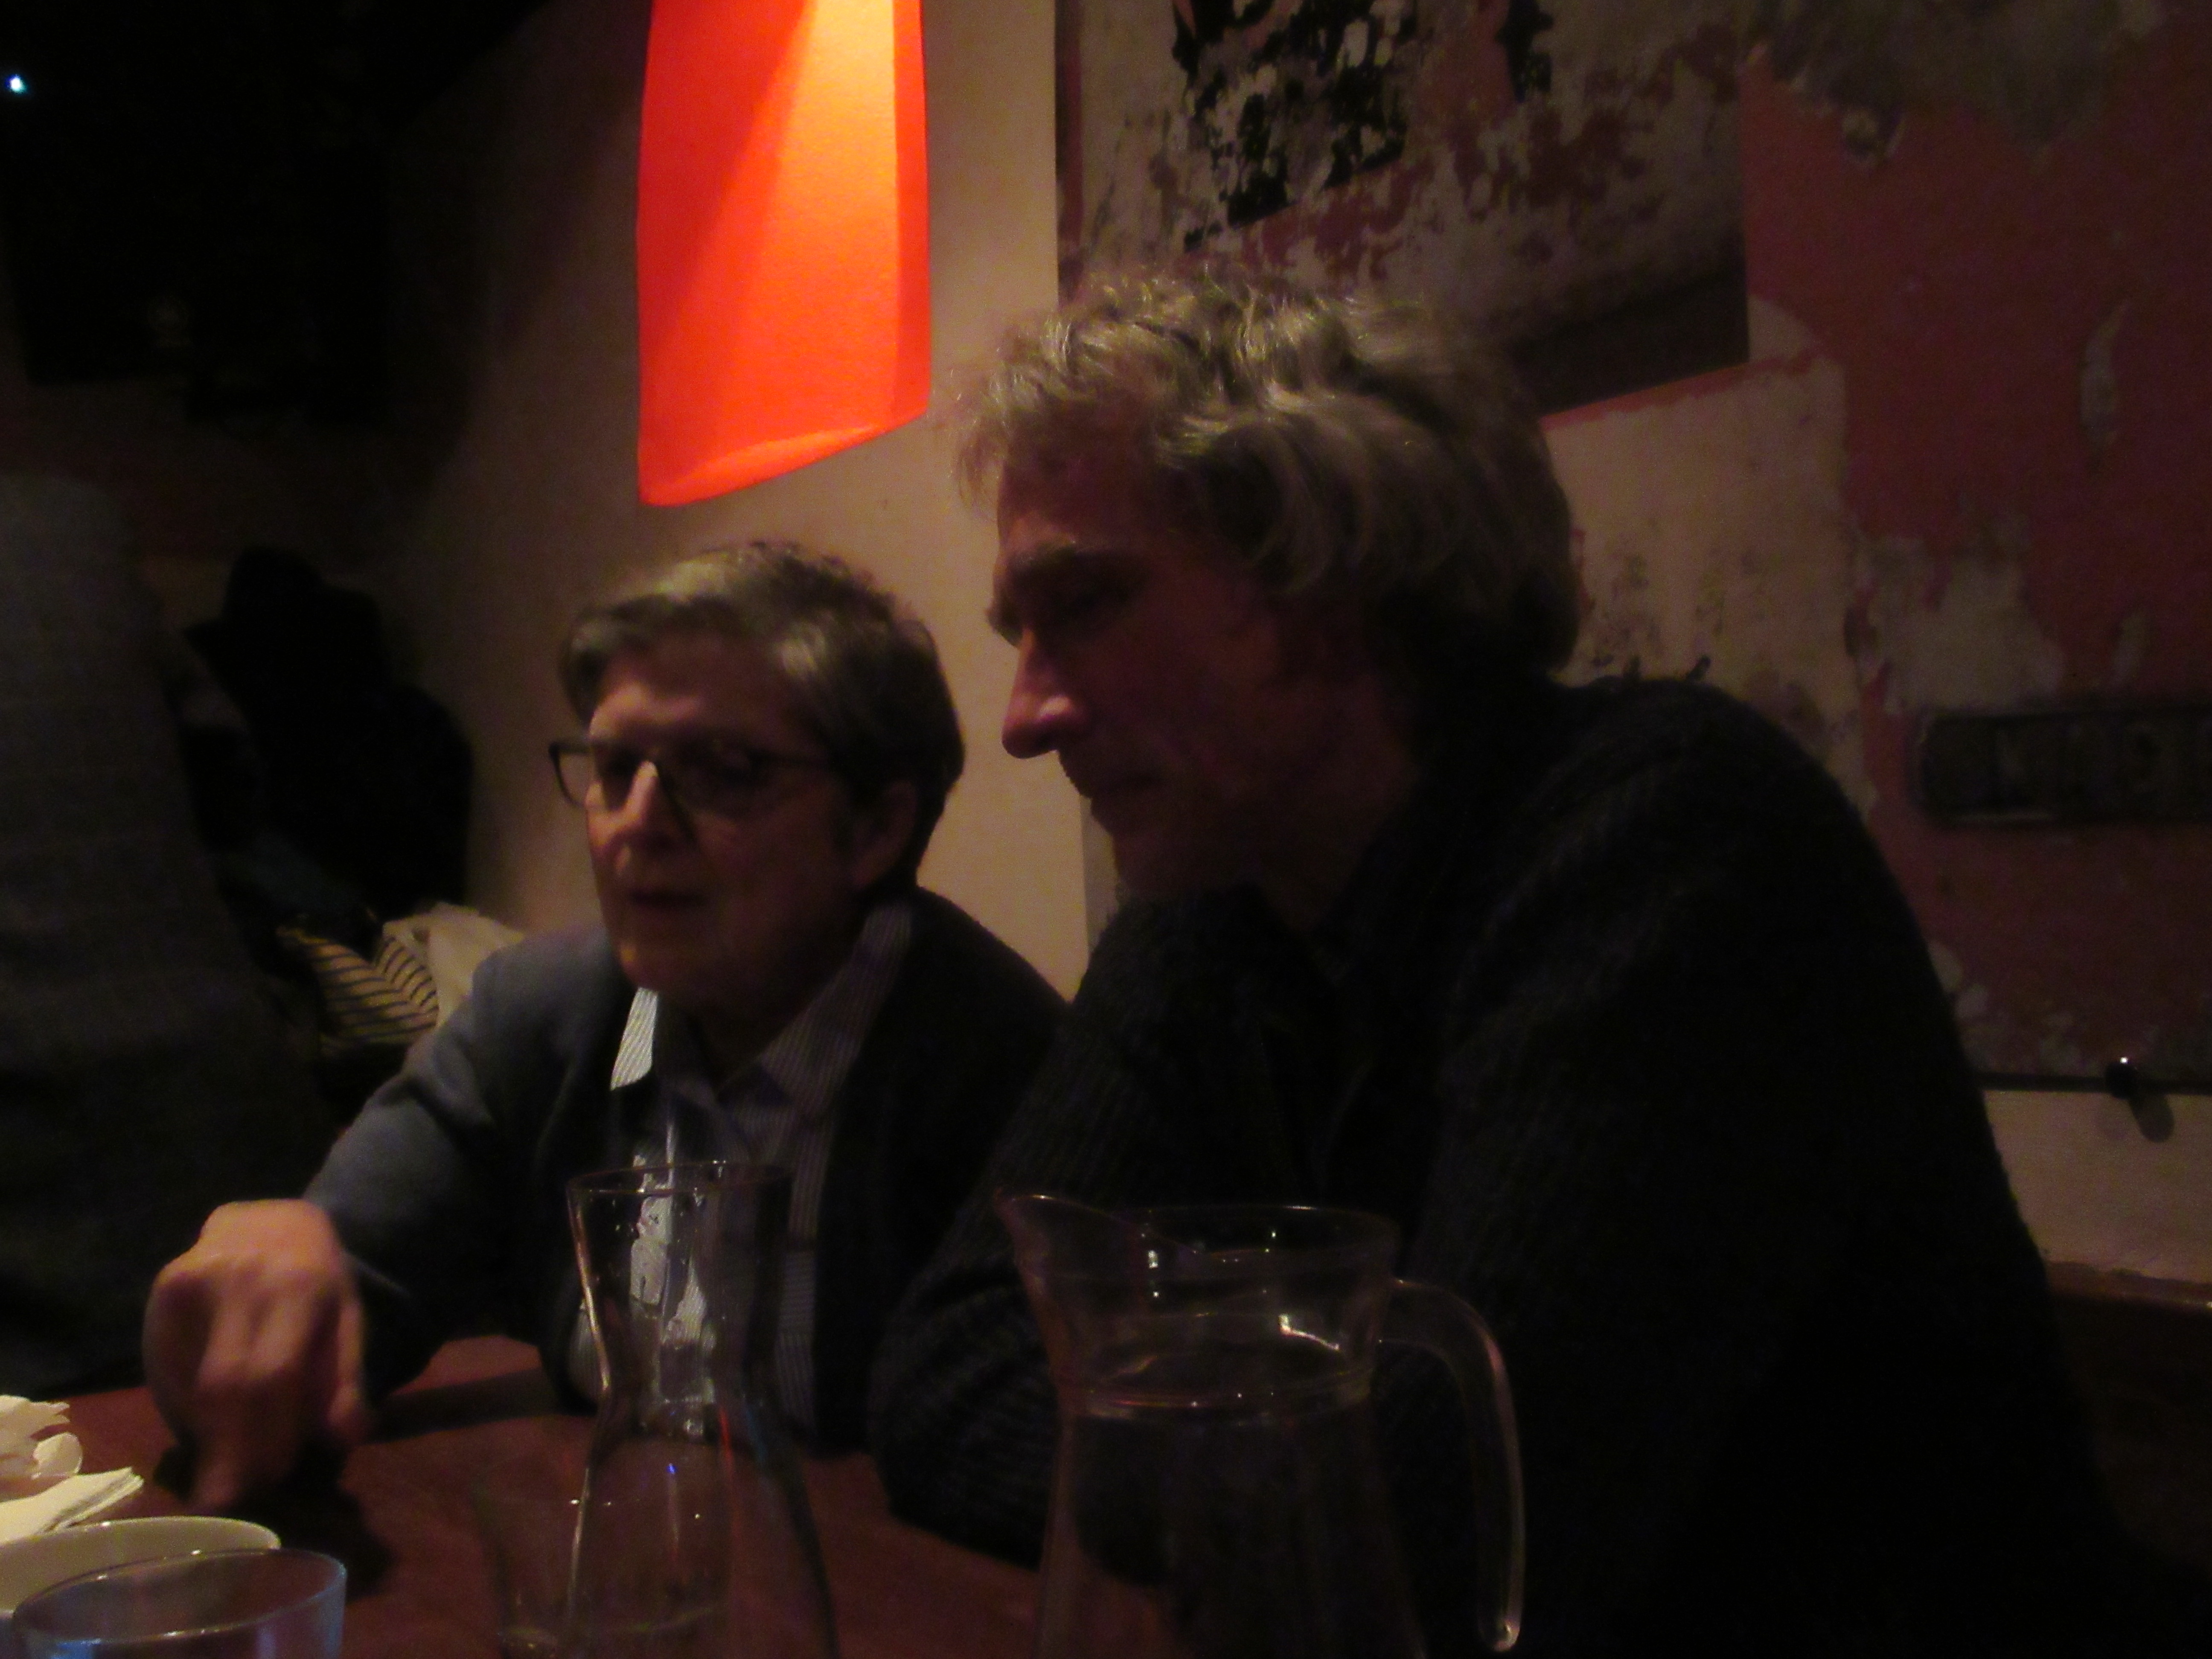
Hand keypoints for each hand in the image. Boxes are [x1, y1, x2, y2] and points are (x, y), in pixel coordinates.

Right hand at [143, 1200, 373, 1506]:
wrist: (269, 1219)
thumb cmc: (317, 1281)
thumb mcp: (346, 1322)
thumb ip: (344, 1380)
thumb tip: (341, 1440)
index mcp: (297, 1287)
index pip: (274, 1377)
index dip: (266, 1437)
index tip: (263, 1484)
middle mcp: (239, 1278)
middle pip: (225, 1385)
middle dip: (227, 1451)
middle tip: (229, 1497)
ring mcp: (191, 1280)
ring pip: (190, 1381)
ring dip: (205, 1434)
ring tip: (222, 1465)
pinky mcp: (161, 1292)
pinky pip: (166, 1368)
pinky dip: (184, 1406)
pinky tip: (203, 1423)